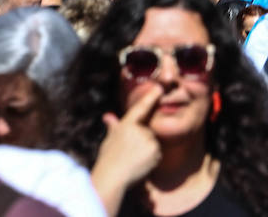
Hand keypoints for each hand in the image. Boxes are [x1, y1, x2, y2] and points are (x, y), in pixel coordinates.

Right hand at [92, 87, 161, 206]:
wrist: (112, 178)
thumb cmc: (107, 160)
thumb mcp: (109, 140)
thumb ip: (113, 127)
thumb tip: (108, 116)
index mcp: (126, 124)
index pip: (141, 107)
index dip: (151, 97)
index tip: (159, 88)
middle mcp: (139, 130)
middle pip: (148, 131)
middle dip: (142, 141)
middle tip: (129, 153)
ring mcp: (148, 140)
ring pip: (153, 143)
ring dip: (147, 150)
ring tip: (132, 160)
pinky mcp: (156, 151)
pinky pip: (157, 154)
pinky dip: (151, 159)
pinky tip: (140, 165)